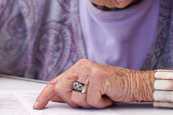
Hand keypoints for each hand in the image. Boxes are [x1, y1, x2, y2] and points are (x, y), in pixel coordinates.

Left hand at [33, 59, 151, 108]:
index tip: (38, 105)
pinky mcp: (98, 78)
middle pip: (63, 91)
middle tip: (90, 98)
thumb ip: (72, 90)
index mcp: (78, 67)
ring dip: (90, 103)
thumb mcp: (89, 88)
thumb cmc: (113, 87)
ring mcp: (90, 71)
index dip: (45, 94)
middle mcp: (82, 66)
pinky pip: (91, 100)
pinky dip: (101, 103)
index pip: (57, 81)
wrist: (134, 84)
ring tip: (101, 95)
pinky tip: (107, 96)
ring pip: (77, 98)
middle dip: (74, 101)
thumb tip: (53, 96)